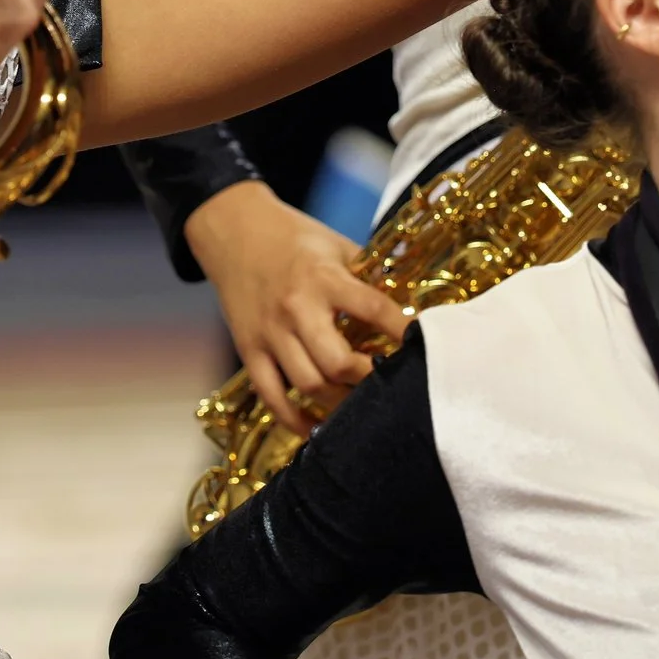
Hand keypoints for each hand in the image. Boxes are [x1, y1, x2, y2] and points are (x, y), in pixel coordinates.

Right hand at [182, 181, 409, 434]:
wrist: (233, 231)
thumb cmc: (293, 239)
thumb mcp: (336, 245)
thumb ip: (369, 276)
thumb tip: (412, 302)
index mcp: (323, 277)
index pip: (373, 308)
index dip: (402, 330)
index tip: (425, 346)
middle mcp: (296, 309)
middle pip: (336, 362)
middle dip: (368, 377)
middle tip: (388, 381)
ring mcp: (270, 333)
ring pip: (308, 384)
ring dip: (339, 402)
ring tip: (359, 403)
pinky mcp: (249, 350)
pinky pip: (271, 396)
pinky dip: (294, 419)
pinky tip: (316, 427)